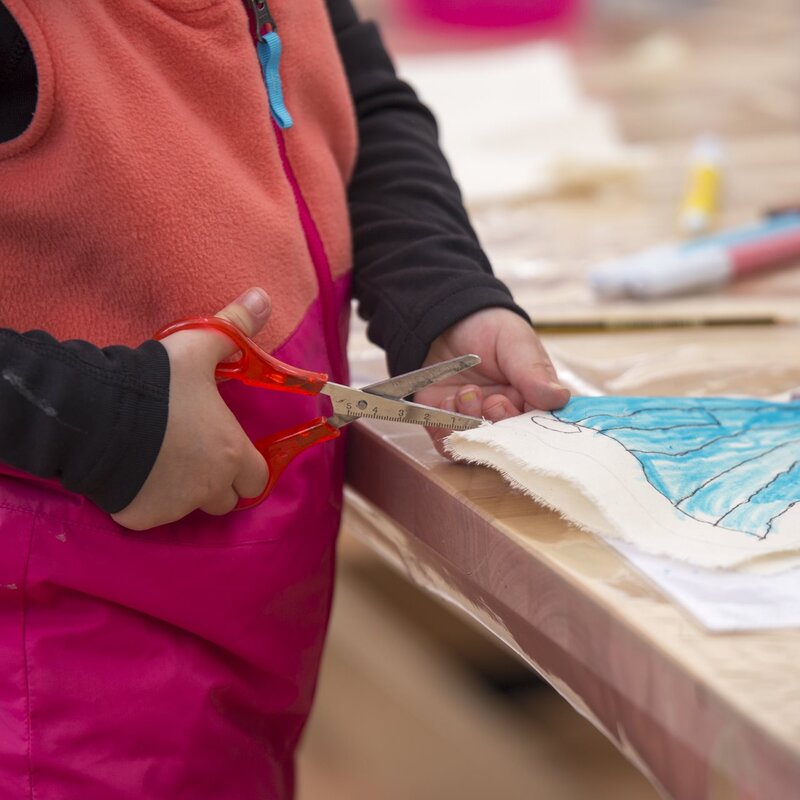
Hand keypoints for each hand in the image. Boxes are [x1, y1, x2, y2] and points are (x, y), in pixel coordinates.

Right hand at [112, 288, 271, 530]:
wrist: (94, 414)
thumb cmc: (157, 383)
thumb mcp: (197, 347)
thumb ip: (234, 328)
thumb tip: (263, 297)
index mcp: (231, 453)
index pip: (257, 479)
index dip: (247, 467)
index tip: (230, 452)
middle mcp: (209, 488)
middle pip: (225, 500)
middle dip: (217, 484)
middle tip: (193, 456)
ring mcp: (174, 506)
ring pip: (188, 507)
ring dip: (182, 491)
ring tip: (158, 460)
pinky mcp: (140, 517)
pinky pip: (151, 513)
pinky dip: (145, 499)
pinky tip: (131, 472)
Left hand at [414, 308, 569, 454]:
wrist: (443, 319)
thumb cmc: (486, 327)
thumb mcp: (515, 341)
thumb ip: (533, 371)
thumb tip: (560, 398)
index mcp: (529, 398)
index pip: (536, 426)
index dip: (525, 426)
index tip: (512, 403)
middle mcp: (502, 416)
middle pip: (505, 443)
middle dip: (496, 424)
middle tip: (492, 400)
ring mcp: (472, 422)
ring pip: (475, 447)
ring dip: (469, 425)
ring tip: (466, 394)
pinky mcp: (443, 424)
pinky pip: (446, 444)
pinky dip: (444, 429)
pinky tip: (446, 401)